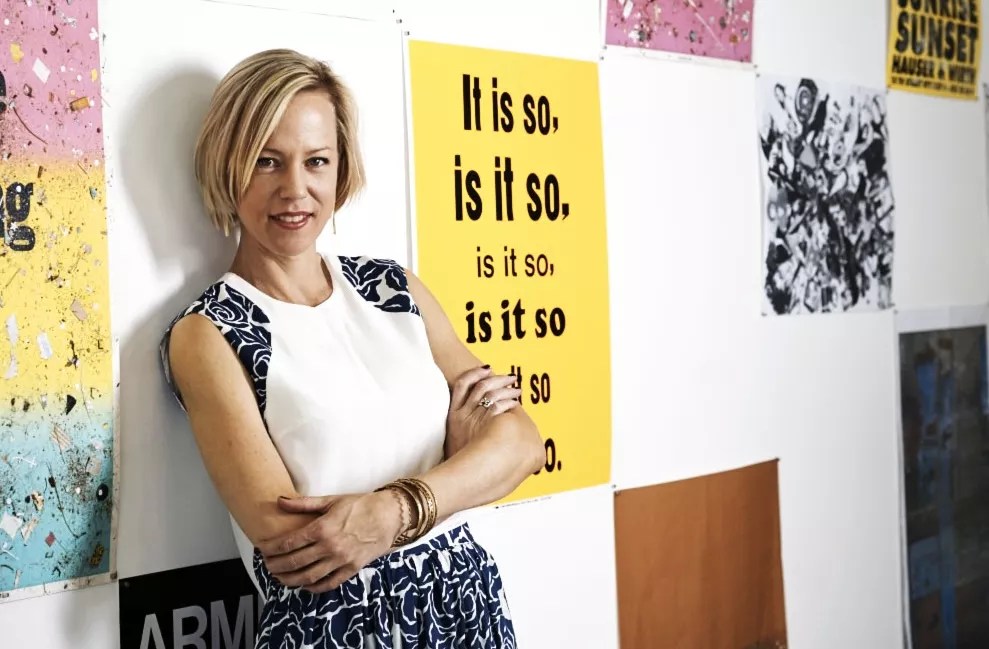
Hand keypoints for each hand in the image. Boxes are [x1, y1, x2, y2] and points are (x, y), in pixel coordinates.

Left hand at [257, 491, 401, 593]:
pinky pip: (328, 584)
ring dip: (290, 580)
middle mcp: (329, 546)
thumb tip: (279, 500)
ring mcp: (341, 560)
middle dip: (276, 566)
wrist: (388, 515)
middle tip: (266, 566)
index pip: (289, 543)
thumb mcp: (331, 500)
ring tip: (279, 578)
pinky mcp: (351, 569)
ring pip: (308, 576)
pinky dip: (313, 588)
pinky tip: (304, 586)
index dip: (272, 548)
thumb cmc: (360, 505)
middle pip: (295, 562)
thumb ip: (303, 503)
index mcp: (322, 528)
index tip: (262, 550)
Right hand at [445, 365, 521, 456]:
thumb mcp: (454, 439)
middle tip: (511, 378)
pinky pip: (499, 407)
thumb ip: (465, 425)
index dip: (475, 373)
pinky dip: (508, 402)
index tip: (487, 369)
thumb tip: (480, 417)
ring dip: (507, 390)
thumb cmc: (460, 460)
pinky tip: (514, 405)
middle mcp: (462, 414)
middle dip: (498, 378)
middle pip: (481, 386)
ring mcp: (473, 420)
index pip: (462, 384)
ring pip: (492, 394)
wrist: (457, 477)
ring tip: (517, 391)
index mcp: (453, 414)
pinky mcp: (484, 427)